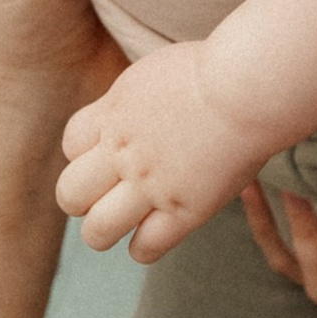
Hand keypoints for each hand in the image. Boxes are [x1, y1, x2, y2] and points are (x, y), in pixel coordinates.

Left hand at [57, 40, 262, 261]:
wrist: (248, 86)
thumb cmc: (219, 69)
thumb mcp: (158, 71)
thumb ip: (139, 98)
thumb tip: (141, 107)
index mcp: (114, 112)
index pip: (71, 145)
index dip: (86, 155)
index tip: (110, 156)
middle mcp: (122, 152)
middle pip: (69, 194)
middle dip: (82, 199)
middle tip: (107, 196)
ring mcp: (150, 185)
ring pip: (97, 231)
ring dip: (104, 231)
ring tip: (125, 224)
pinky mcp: (183, 210)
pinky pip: (145, 248)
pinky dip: (144, 248)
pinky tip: (158, 233)